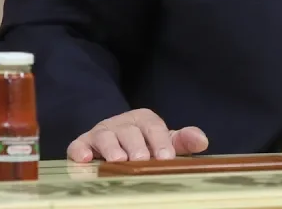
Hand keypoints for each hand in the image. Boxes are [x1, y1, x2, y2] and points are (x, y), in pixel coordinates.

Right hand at [66, 108, 207, 162]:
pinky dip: (80, 152)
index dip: (161, 142)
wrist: (112, 140)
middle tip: (142, 161)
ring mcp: (101, 132)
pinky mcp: (82, 144)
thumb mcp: (164, 141)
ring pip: (105, 137)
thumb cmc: (143, 144)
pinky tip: (86, 160)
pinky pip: (78, 146)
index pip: (154, 127)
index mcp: (144, 120)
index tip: (166, 158)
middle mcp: (122, 123)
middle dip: (136, 146)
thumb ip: (183, 141)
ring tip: (118, 161)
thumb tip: (203, 141)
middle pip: (130, 131)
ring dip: (112, 149)